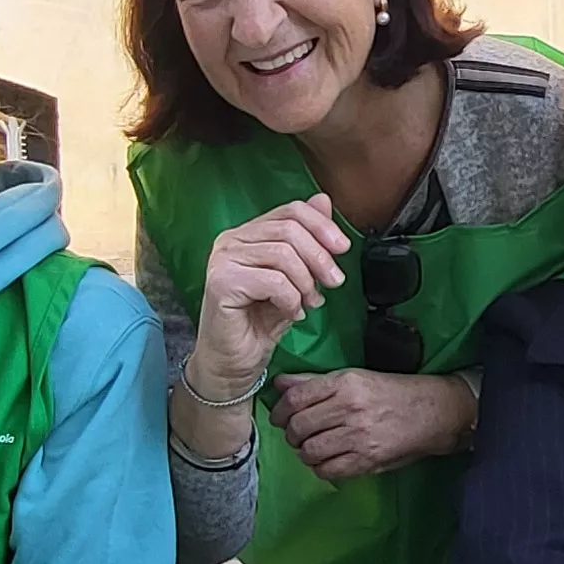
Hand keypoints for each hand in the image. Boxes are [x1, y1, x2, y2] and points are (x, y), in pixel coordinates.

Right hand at [189, 195, 350, 397]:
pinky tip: (292, 314)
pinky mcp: (221, 282)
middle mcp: (230, 240)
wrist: (234, 363)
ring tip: (309, 303)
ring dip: (306, 282)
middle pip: (290, 230)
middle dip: (320, 257)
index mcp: (247, 233)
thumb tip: (323, 200)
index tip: (343, 248)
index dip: (322, 225)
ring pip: (284, 254)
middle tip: (333, 283)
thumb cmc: (260, 322)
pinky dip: (292, 300)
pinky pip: (273, 281)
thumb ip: (306, 242)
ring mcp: (222, 260)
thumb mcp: (295, 278)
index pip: (291, 211)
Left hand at [276, 369, 474, 480]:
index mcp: (345, 383)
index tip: (278, 417)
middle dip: (291, 434)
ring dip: (304, 452)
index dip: (279, 411)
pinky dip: (320, 468)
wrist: (433, 411)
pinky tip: (327, 460)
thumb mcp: (354, 378)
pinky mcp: (367, 460)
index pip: (296, 399)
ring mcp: (358, 436)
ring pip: (309, 451)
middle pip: (299, 426)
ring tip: (313, 447)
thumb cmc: (392, 392)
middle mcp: (350, 408)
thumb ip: (315, 382)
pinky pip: (328, 470)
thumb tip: (280, 384)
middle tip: (297, 434)